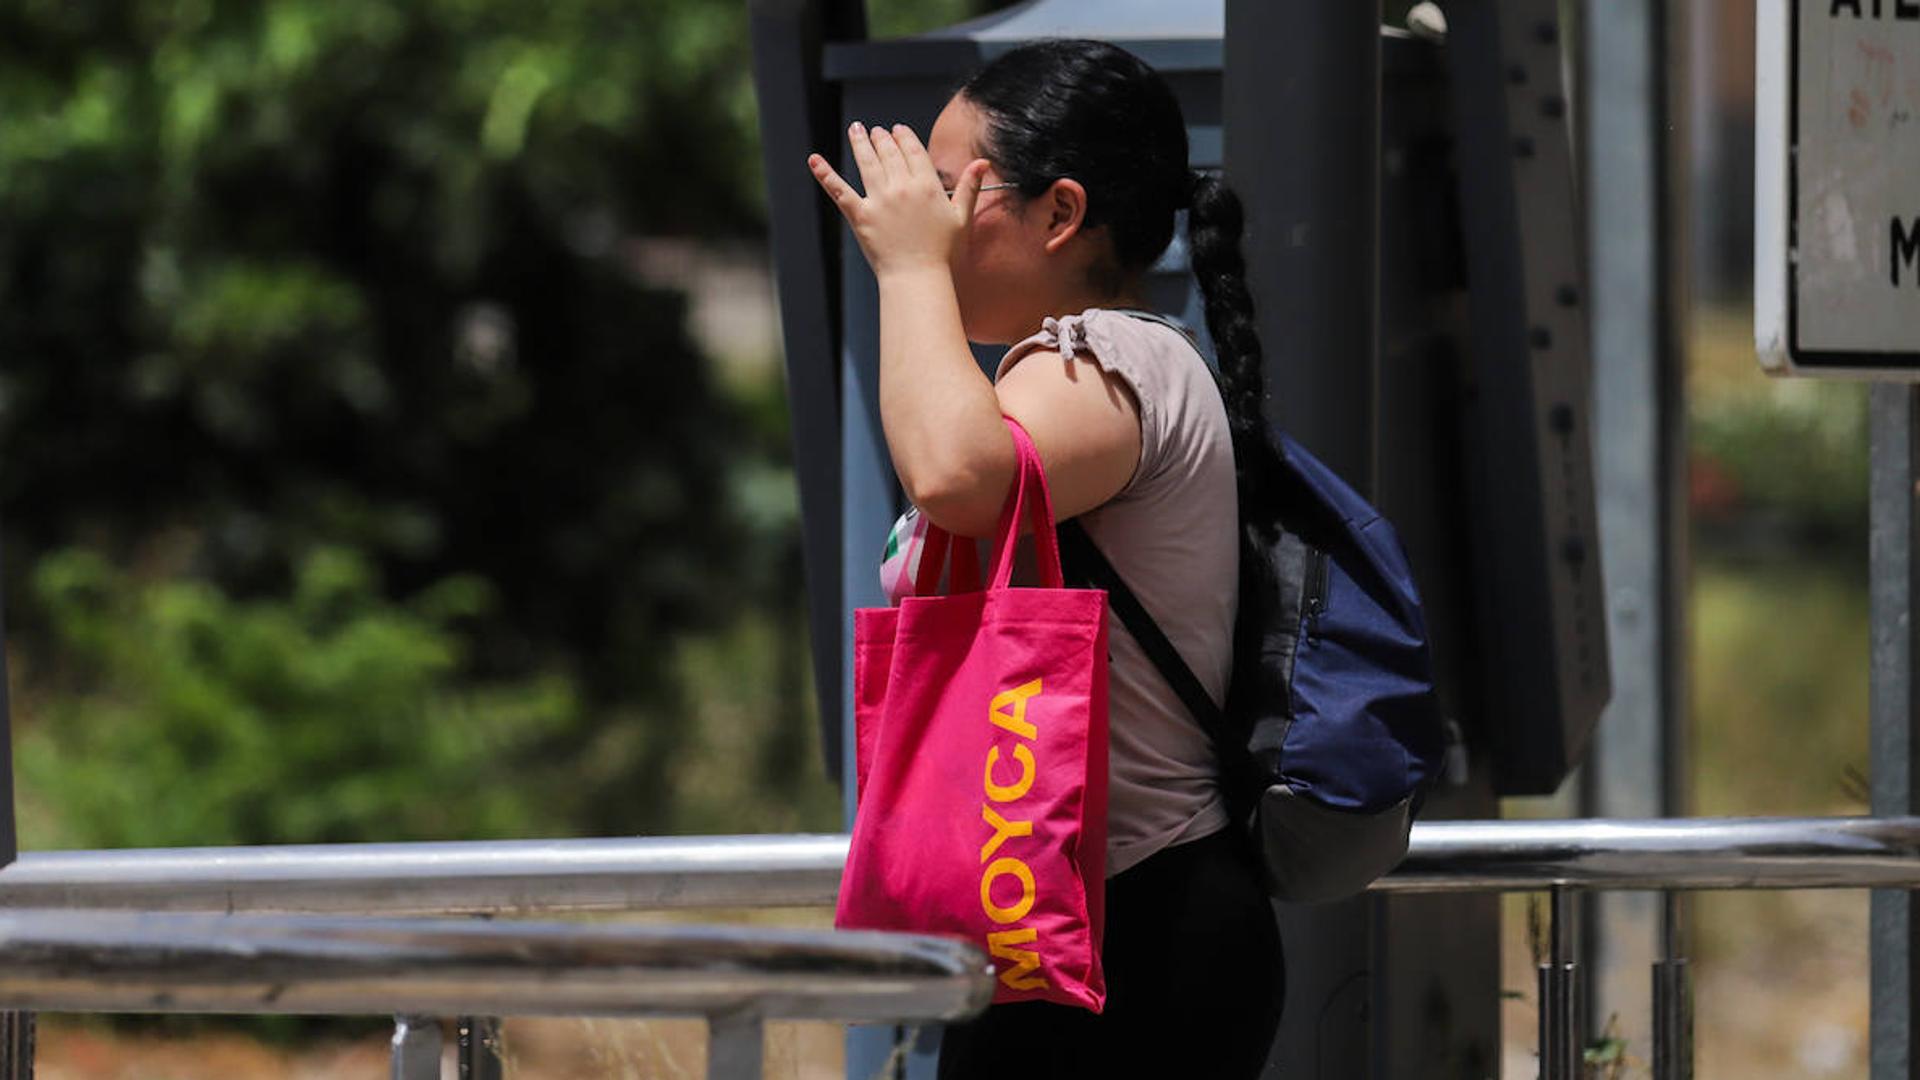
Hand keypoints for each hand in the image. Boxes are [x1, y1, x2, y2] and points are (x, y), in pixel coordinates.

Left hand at [808, 122, 990, 277]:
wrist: (918, 278)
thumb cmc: (944, 254)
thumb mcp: (962, 218)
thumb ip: (970, 187)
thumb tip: (982, 162)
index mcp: (927, 186)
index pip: (913, 150)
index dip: (904, 137)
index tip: (898, 129)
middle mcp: (902, 187)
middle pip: (889, 152)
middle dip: (882, 138)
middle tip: (875, 131)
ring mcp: (879, 200)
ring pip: (867, 163)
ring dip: (860, 143)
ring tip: (856, 130)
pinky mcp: (860, 216)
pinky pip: (839, 190)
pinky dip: (825, 174)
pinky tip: (814, 160)